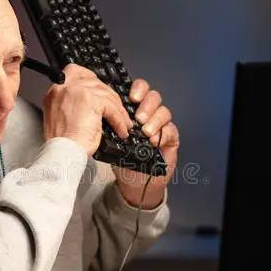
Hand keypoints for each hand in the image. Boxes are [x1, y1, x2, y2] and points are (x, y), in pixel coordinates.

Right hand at [43, 64, 132, 156]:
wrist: (62, 154)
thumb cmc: (62, 144)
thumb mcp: (62, 117)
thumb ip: (72, 103)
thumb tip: (94, 103)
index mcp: (55, 91)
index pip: (74, 72)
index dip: (91, 79)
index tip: (100, 87)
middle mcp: (63, 87)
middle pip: (94, 81)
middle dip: (109, 96)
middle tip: (117, 110)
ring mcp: (77, 91)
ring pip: (106, 94)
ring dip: (118, 111)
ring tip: (122, 124)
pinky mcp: (90, 100)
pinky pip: (111, 107)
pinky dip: (119, 120)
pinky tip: (120, 129)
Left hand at [112, 78, 178, 209]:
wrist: (134, 181)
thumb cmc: (123, 158)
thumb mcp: (112, 138)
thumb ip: (110, 123)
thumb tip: (100, 111)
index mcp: (135, 109)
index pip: (139, 90)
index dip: (138, 89)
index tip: (131, 97)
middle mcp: (150, 114)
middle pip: (154, 97)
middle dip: (146, 104)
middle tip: (138, 117)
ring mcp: (161, 125)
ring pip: (164, 112)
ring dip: (154, 120)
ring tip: (145, 131)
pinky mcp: (171, 139)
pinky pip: (171, 130)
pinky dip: (162, 134)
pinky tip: (153, 140)